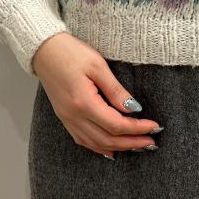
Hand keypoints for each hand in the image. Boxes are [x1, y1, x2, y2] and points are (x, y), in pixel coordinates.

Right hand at [32, 32, 161, 158]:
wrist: (43, 50)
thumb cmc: (70, 52)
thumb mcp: (97, 65)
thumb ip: (116, 90)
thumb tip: (134, 109)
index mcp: (83, 102)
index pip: (116, 124)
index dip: (137, 128)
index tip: (154, 126)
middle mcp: (73, 116)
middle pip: (107, 140)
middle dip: (132, 143)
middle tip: (151, 142)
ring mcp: (67, 119)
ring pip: (95, 144)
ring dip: (118, 148)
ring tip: (137, 146)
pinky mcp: (64, 117)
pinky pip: (83, 140)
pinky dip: (100, 147)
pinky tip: (111, 149)